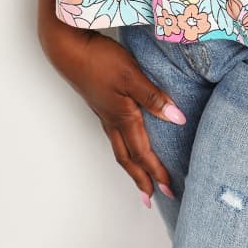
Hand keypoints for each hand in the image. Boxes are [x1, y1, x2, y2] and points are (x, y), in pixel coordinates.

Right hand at [41, 23, 185, 203]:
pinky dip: (124, 148)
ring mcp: (104, 114)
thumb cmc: (100, 61)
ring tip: (140, 177)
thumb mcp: (132, 76)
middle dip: (141, 179)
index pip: (143, 153)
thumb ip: (154, 97)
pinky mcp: (100, 104)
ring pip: (119, 148)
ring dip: (132, 166)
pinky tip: (128, 141)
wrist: (69, 49)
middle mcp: (112, 121)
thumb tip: (177, 118)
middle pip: (127, 159)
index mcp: (122, 118)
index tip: (168, 189)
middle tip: (151, 198)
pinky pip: (114, 135)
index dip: (156, 172)